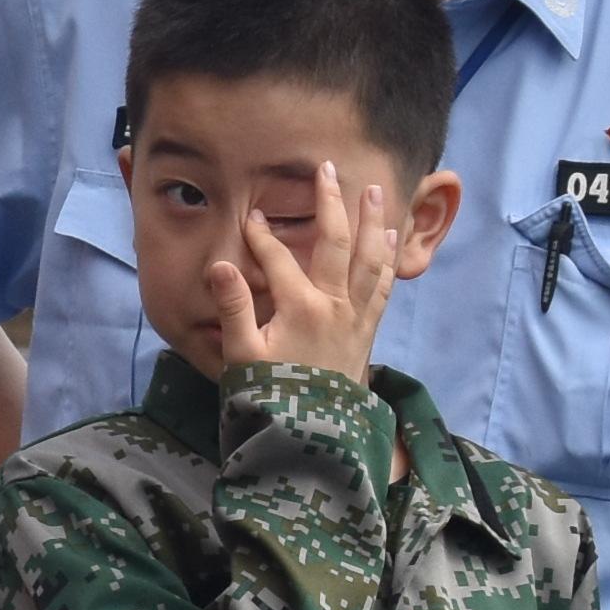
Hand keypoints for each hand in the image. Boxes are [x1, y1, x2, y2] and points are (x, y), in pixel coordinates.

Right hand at [191, 168, 395, 384]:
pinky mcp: (367, 331)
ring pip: (369, 259)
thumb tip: (219, 266)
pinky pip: (383, 287)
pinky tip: (389, 239)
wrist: (313, 440)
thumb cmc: (271, 398)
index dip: (261, 235)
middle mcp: (334, 305)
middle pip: (335, 243)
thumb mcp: (242, 357)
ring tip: (372, 190)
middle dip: (329, 203)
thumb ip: (233, 308)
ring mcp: (355, 317)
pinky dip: (388, 259)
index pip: (278, 258)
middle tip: (326, 169)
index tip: (251, 217)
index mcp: (300, 308)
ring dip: (370, 222)